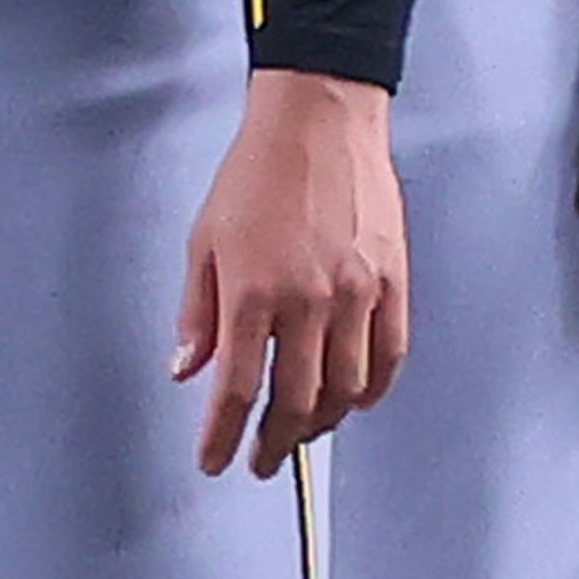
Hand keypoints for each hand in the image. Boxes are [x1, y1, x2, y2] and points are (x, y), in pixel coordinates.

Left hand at [173, 69, 410, 475]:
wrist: (320, 118)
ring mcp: (357, 293)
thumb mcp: (204, 239)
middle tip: (263, 459)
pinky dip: (373, 390)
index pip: (236, 390)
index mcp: (253, 293)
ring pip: (346, 390)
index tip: (215, 460)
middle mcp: (307, 301)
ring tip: (304, 432)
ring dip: (323, 424)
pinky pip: (389, 355)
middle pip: (296, 403)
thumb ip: (196, 312)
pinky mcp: (392, 280)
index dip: (222, 437)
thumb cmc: (260, 170)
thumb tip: (186, 368)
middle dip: (275, 444)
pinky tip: (356, 400)